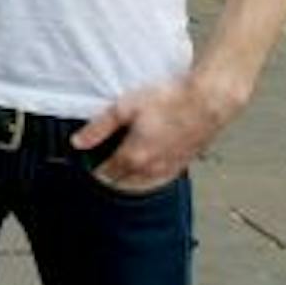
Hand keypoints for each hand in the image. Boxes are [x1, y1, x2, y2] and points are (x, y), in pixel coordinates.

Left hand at [72, 70, 248, 191]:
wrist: (208, 101)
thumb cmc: (168, 100)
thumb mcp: (125, 107)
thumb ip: (99, 127)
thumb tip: (77, 143)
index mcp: (134, 157)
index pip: (106, 174)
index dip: (93, 170)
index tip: (84, 164)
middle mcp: (150, 169)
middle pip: (122, 183)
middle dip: (108, 178)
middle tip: (98, 167)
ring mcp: (168, 169)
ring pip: (141, 184)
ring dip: (127, 181)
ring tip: (118, 169)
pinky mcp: (182, 164)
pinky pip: (159, 180)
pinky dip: (146, 179)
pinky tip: (144, 170)